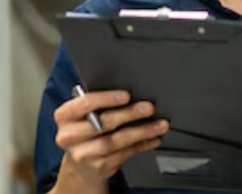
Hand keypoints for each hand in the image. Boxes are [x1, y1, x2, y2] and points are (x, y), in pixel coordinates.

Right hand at [52, 90, 167, 188]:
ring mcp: (83, 154)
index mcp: (65, 116)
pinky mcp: (98, 167)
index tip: (126, 95)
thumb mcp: (86, 113)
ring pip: (116, 141)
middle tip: (149, 108)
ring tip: (159, 125)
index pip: (84, 104)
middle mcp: (69, 136)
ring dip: (142, 132)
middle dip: (129, 114)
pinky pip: (124, 154)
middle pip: (102, 123)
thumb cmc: (87, 128)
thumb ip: (101, 102)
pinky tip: (153, 138)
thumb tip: (133, 91)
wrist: (81, 161)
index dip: (107, 99)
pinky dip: (142, 145)